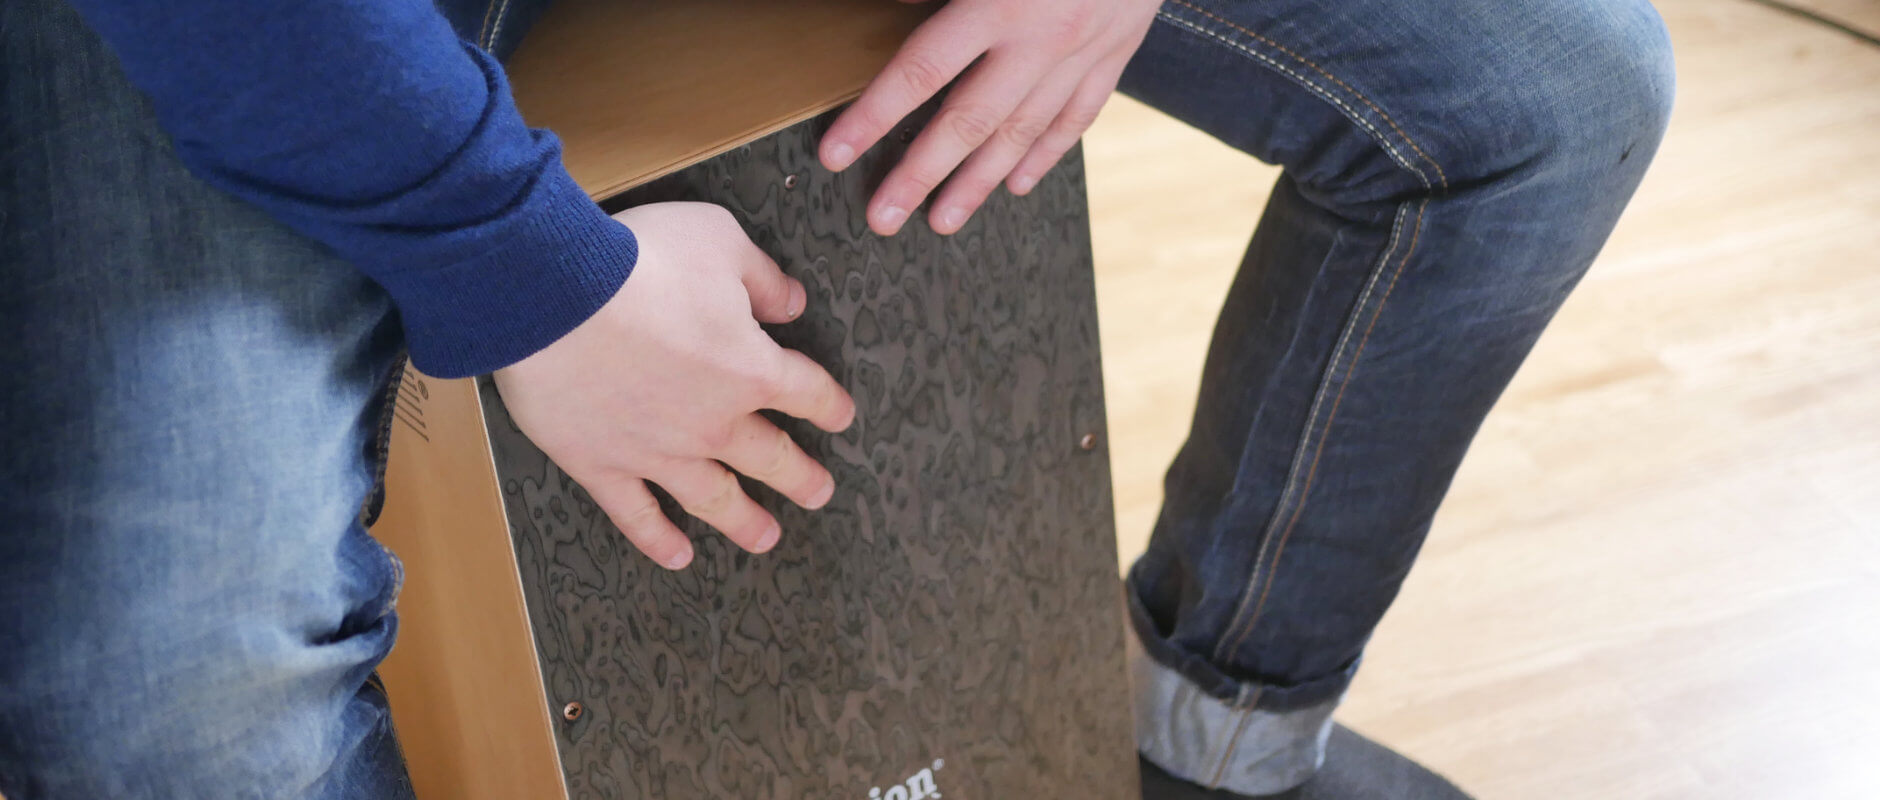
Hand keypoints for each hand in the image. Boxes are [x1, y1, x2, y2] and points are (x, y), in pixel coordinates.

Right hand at [493, 202, 856, 569]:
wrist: (553, 298)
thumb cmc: (639, 262)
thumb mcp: (720, 242)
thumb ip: (763, 278)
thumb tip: (793, 303)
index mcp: (752, 369)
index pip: (808, 392)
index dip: (829, 405)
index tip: (841, 417)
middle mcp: (714, 423)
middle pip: (771, 457)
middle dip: (801, 477)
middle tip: (819, 493)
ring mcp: (658, 452)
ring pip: (714, 499)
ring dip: (744, 522)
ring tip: (766, 538)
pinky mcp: (602, 466)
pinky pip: (637, 515)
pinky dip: (658, 540)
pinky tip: (677, 557)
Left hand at [820, 0, 1160, 235]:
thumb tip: (891, 8)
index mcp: (999, 0)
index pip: (922, 71)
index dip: (874, 116)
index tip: (837, 153)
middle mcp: (1040, 38)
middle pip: (968, 121)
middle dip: (920, 175)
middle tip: (883, 218)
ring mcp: (1082, 52)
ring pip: (1022, 132)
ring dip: (977, 182)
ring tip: (941, 221)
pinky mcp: (1116, 53)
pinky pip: (1077, 116)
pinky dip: (1045, 154)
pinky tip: (1017, 185)